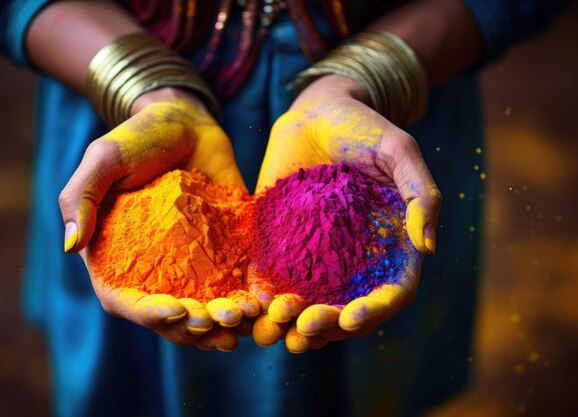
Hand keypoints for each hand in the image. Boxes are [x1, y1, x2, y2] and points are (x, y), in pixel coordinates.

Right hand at [60, 88, 256, 349]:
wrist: (185, 122)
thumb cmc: (138, 138)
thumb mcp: (104, 159)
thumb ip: (81, 198)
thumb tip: (69, 246)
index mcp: (116, 258)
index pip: (125, 300)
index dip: (148, 314)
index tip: (176, 311)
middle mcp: (153, 270)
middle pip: (171, 316)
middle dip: (195, 326)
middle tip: (219, 323)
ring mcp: (190, 264)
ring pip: (205, 307)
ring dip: (224, 321)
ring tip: (246, 318)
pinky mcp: (222, 250)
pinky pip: (235, 281)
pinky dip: (249, 296)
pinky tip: (265, 302)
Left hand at [251, 75, 438, 351]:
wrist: (314, 113)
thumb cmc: (363, 127)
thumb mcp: (398, 151)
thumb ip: (420, 193)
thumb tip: (427, 247)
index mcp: (388, 247)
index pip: (389, 294)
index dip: (374, 313)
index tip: (351, 318)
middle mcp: (353, 260)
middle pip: (345, 310)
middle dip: (327, 327)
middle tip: (304, 328)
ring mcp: (316, 255)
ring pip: (308, 304)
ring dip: (293, 324)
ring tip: (275, 328)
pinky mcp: (281, 244)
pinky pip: (273, 278)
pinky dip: (264, 298)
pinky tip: (251, 305)